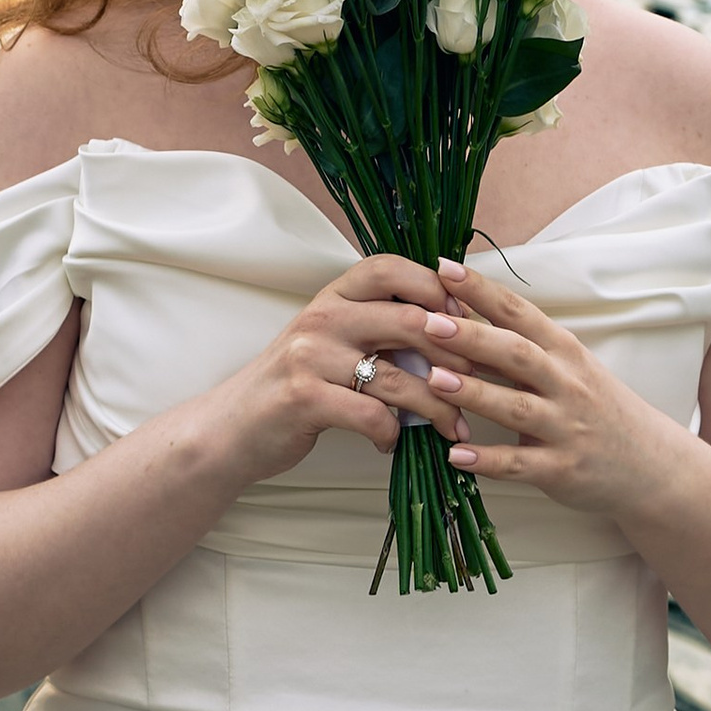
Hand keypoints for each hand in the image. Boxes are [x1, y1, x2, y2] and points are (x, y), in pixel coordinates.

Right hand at [219, 255, 465, 482]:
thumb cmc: (294, 386)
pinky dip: (393, 434)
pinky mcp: (304, 398)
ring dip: (438, 408)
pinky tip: (392, 443)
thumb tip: (454, 327)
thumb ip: (377, 328)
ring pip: (399, 377)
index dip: (435, 286)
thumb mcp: (331, 342)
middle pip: (410, 320)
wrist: (230, 429)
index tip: (465, 316)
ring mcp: (310, 356)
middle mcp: (322, 318)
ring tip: (454, 428)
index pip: (389, 268)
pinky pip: (373, 415)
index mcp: (332, 297)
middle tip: (479, 381)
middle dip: (456, 354)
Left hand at [423, 254, 668, 518]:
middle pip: (517, 354)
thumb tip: (458, 317)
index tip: (445, 268)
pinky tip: (456, 454)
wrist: (650, 462)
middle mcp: (567, 384)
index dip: (482, 291)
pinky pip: (521, 464)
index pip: (519, 312)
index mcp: (564, 351)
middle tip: (429, 321)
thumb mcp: (568, 367)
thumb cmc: (597, 406)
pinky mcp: (562, 469)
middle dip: (473, 337)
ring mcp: (566, 427)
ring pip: (516, 407)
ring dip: (475, 393)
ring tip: (434, 380)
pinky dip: (489, 460)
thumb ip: (520, 347)